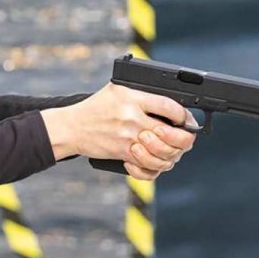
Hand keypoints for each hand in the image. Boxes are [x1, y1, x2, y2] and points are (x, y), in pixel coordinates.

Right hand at [42, 84, 197, 179]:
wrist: (72, 127)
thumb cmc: (97, 108)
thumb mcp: (118, 89)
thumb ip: (142, 93)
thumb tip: (172, 103)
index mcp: (133, 97)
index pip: (169, 106)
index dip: (183, 115)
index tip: (186, 119)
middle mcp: (132, 117)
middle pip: (169, 133)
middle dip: (183, 139)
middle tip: (186, 139)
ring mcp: (128, 137)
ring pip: (161, 153)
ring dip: (171, 155)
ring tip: (171, 151)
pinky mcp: (122, 153)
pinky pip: (146, 166)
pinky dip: (153, 168)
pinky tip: (154, 162)